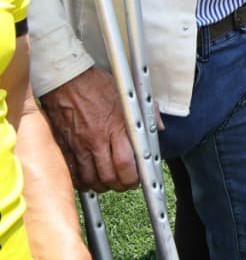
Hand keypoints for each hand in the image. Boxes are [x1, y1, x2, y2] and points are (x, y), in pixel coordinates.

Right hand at [40, 68, 138, 191]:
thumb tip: (160, 127)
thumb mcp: (128, 93)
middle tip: (125, 183)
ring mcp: (79, 145)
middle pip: (109, 177)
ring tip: (108, 182)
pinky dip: (81, 180)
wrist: (66, 80)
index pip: (126, 163)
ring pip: (91, 179)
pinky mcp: (65, 146)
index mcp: (116, 126)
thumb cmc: (97, 85)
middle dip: (120, 185)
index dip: (133, 177)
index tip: (138, 178)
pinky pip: (73, 172)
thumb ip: (147, 112)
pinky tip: (88, 178)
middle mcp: (98, 139)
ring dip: (101, 186)